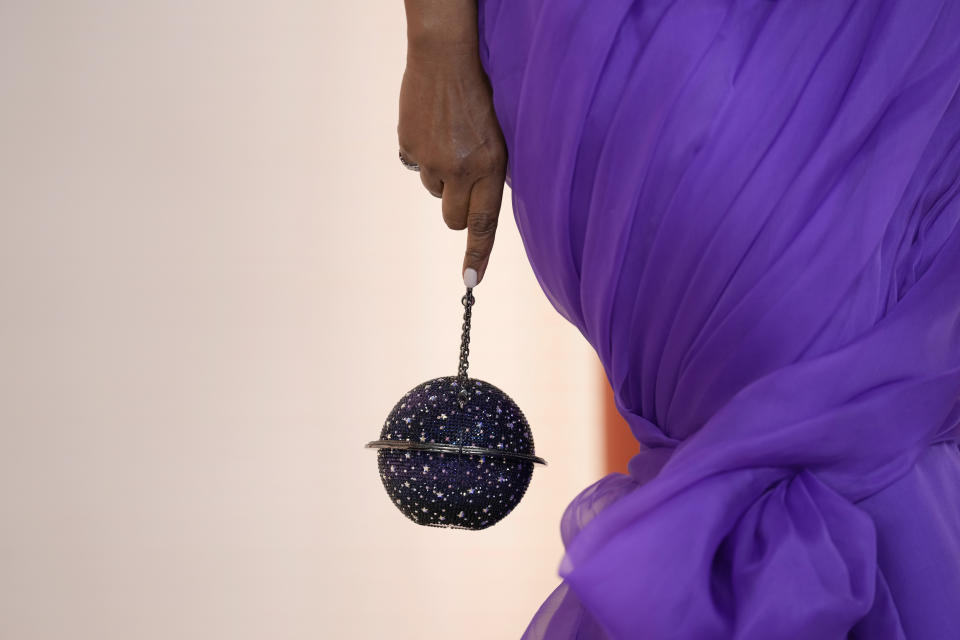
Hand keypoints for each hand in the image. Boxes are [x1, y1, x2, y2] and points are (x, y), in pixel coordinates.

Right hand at [398, 38, 507, 287]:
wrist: (444, 57)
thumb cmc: (480, 94)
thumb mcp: (499, 136)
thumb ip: (488, 172)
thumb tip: (474, 203)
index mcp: (489, 167)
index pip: (484, 224)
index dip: (477, 255)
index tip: (470, 281)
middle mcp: (459, 170)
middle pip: (453, 218)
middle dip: (456, 208)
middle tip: (461, 178)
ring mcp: (430, 160)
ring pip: (433, 189)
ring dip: (440, 174)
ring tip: (449, 138)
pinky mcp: (408, 148)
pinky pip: (414, 164)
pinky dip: (422, 152)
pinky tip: (431, 126)